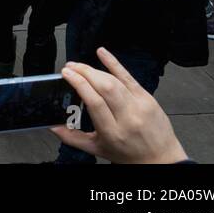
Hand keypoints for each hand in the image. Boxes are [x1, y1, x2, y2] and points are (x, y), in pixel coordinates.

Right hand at [50, 47, 187, 163]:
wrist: (161, 159)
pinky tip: (102, 53)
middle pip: (104, 87)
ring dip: (94, 69)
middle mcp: (128, 118)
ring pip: (114, 80)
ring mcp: (140, 106)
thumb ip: (73, 138)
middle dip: (84, 72)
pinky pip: (129, 77)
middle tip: (70, 67)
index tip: (67, 74)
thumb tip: (52, 126)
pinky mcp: (147, 98)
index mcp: (112, 132)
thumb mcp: (98, 149)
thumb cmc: (130, 155)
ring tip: (80, 66)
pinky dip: (114, 63)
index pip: (94, 101)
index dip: (79, 83)